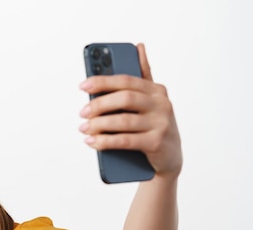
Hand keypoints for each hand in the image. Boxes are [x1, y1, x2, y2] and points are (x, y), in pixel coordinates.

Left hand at [78, 43, 182, 178]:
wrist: (169, 160)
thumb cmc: (154, 128)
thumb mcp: (150, 102)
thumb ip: (143, 76)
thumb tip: (139, 46)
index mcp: (156, 90)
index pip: (126, 80)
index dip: (103, 81)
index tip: (83, 86)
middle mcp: (162, 104)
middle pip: (125, 98)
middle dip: (99, 104)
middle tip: (82, 113)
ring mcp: (161, 123)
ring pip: (124, 120)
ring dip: (99, 124)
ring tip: (84, 129)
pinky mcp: (157, 143)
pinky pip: (126, 140)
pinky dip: (106, 141)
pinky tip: (92, 142)